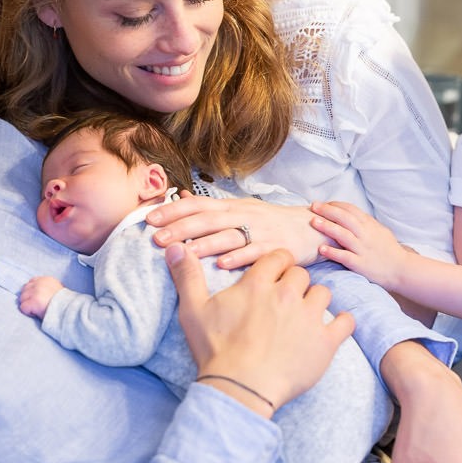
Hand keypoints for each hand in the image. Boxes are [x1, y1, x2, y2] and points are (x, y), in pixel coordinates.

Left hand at [18, 276, 63, 318]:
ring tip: (37, 310)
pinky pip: (23, 307)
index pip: (32, 282)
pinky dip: (28, 312)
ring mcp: (35, 292)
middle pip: (24, 289)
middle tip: (36, 306)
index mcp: (47, 279)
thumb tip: (39, 293)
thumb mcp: (57, 290)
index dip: (32, 291)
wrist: (67, 310)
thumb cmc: (64, 303)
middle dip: (28, 298)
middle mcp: (40, 283)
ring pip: (22, 298)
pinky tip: (36, 313)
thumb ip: (47, 288)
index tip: (37, 298)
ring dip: (28, 305)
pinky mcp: (33, 301)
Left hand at [148, 192, 326, 268]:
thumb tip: (181, 198)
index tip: (149, 219)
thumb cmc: (272, 222)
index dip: (173, 210)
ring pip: (227, 235)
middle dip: (180, 228)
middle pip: (207, 219)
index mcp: (232, 207)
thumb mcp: (242, 209)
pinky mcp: (275, 248)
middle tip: (156, 238)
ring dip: (202, 243)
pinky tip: (221, 264)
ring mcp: (260, 231)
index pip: (198, 204)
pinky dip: (237, 258)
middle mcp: (243, 216)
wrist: (313, 228)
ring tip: (181, 252)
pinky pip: (254, 252)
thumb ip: (213, 209)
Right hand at [165, 243, 353, 415]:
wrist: (239, 388)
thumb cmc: (216, 350)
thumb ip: (186, 276)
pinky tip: (335, 326)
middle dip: (294, 283)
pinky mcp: (325, 342)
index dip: (276, 264)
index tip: (272, 275)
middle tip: (284, 299)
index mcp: (258, 284)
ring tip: (304, 315)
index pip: (277, 257)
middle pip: (301, 274)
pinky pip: (346, 321)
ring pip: (323, 293)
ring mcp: (308, 317)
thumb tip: (174, 247)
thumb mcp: (193, 310)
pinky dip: (342, 323)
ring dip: (314, 301)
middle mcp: (286, 294)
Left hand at [310, 200, 408, 291]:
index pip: (351, 210)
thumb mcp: (380, 231)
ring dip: (328, 227)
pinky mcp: (361, 264)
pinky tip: (321, 249)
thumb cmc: (389, 250)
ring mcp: (363, 249)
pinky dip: (333, 252)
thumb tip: (351, 214)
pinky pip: (345, 257)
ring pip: (344, 235)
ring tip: (313, 222)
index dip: (336, 205)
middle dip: (328, 211)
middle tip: (313, 206)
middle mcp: (366, 235)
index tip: (323, 204)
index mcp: (370, 225)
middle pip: (345, 218)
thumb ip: (366, 222)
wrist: (401, 270)